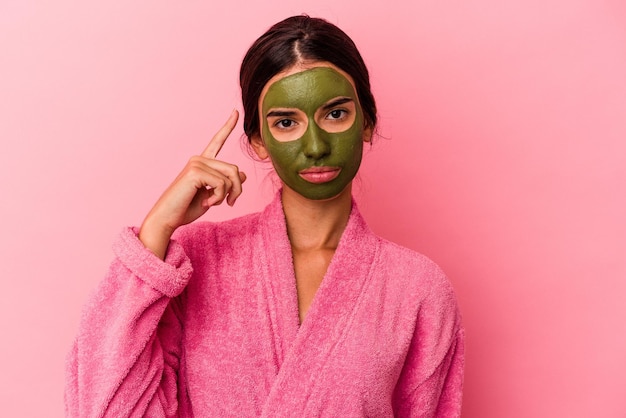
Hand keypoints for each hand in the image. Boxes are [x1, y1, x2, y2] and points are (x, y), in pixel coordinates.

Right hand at [139, 110, 246, 258]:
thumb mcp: (212, 195)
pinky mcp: (195, 171)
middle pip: (234, 168)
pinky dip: (219, 197)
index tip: (235, 112)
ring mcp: (196, 163)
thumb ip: (225, 184)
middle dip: (237, 189)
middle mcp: (199, 159)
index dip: (228, 127)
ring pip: (231, 176)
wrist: (167, 218)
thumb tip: (243, 174)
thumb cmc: (186, 208)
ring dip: (227, 194)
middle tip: (230, 203)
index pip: (217, 141)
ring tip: (213, 203)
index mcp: (202, 163)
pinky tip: (206, 202)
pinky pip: (221, 183)